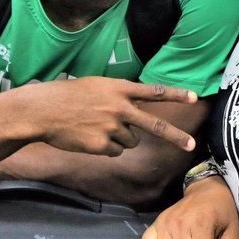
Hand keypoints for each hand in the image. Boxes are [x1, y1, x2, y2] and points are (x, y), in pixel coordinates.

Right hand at [16, 77, 198, 155]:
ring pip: (131, 141)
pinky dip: (107, 148)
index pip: (154, 91)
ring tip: (98, 128)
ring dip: (121, 138)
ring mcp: (112, 127)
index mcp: (119, 89)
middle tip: (190, 144)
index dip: (175, 94)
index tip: (194, 97)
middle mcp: (120, 108)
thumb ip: (119, 96)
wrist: (43, 111)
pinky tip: (90, 138)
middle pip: (154, 125)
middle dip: (175, 136)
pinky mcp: (102, 145)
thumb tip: (135, 111)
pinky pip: (115, 151)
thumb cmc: (68, 96)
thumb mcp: (97, 86)